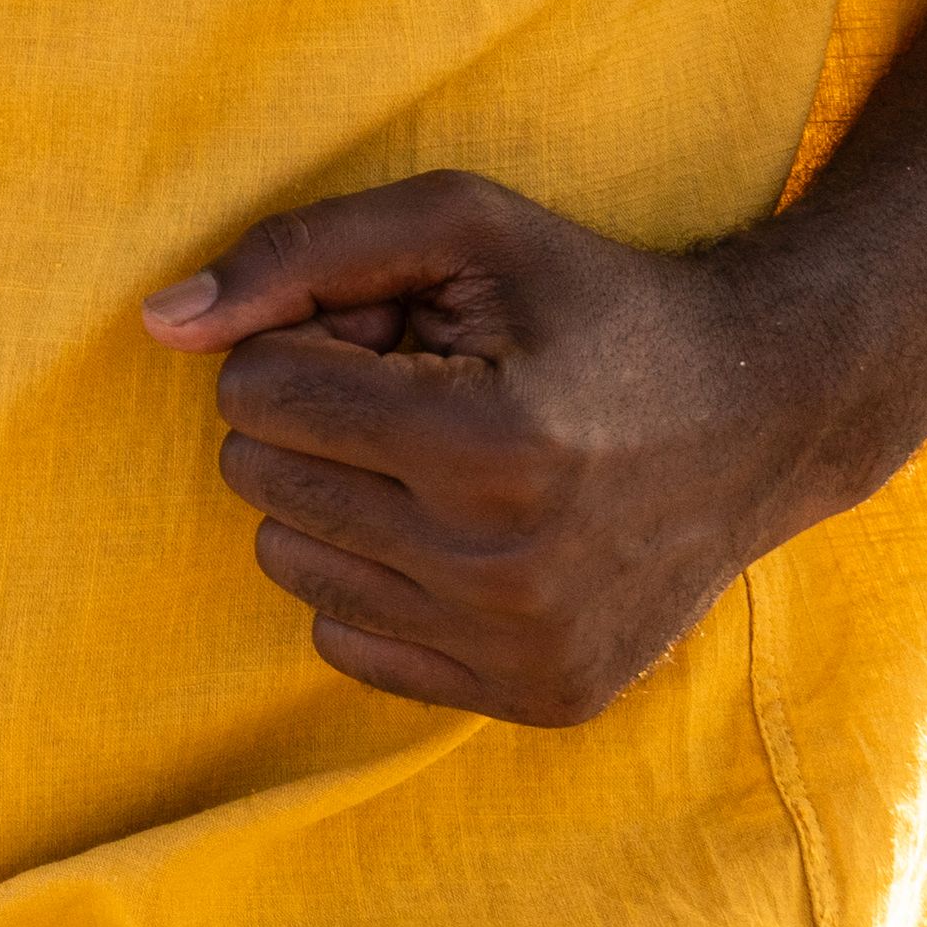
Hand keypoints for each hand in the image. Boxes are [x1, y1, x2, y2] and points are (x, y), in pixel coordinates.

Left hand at [144, 171, 871, 725]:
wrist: (765, 417)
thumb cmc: (594, 304)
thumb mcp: (461, 228)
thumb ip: (298, 254)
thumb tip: (162, 322)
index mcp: (486, 445)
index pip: (257, 392)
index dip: (305, 343)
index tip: (388, 336)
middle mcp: (502, 567)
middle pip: (260, 481)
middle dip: (312, 420)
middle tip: (418, 395)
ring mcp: (520, 649)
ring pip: (289, 564)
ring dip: (337, 498)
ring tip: (443, 459)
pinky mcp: (535, 698)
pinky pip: (344, 641)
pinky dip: (377, 579)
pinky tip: (462, 532)